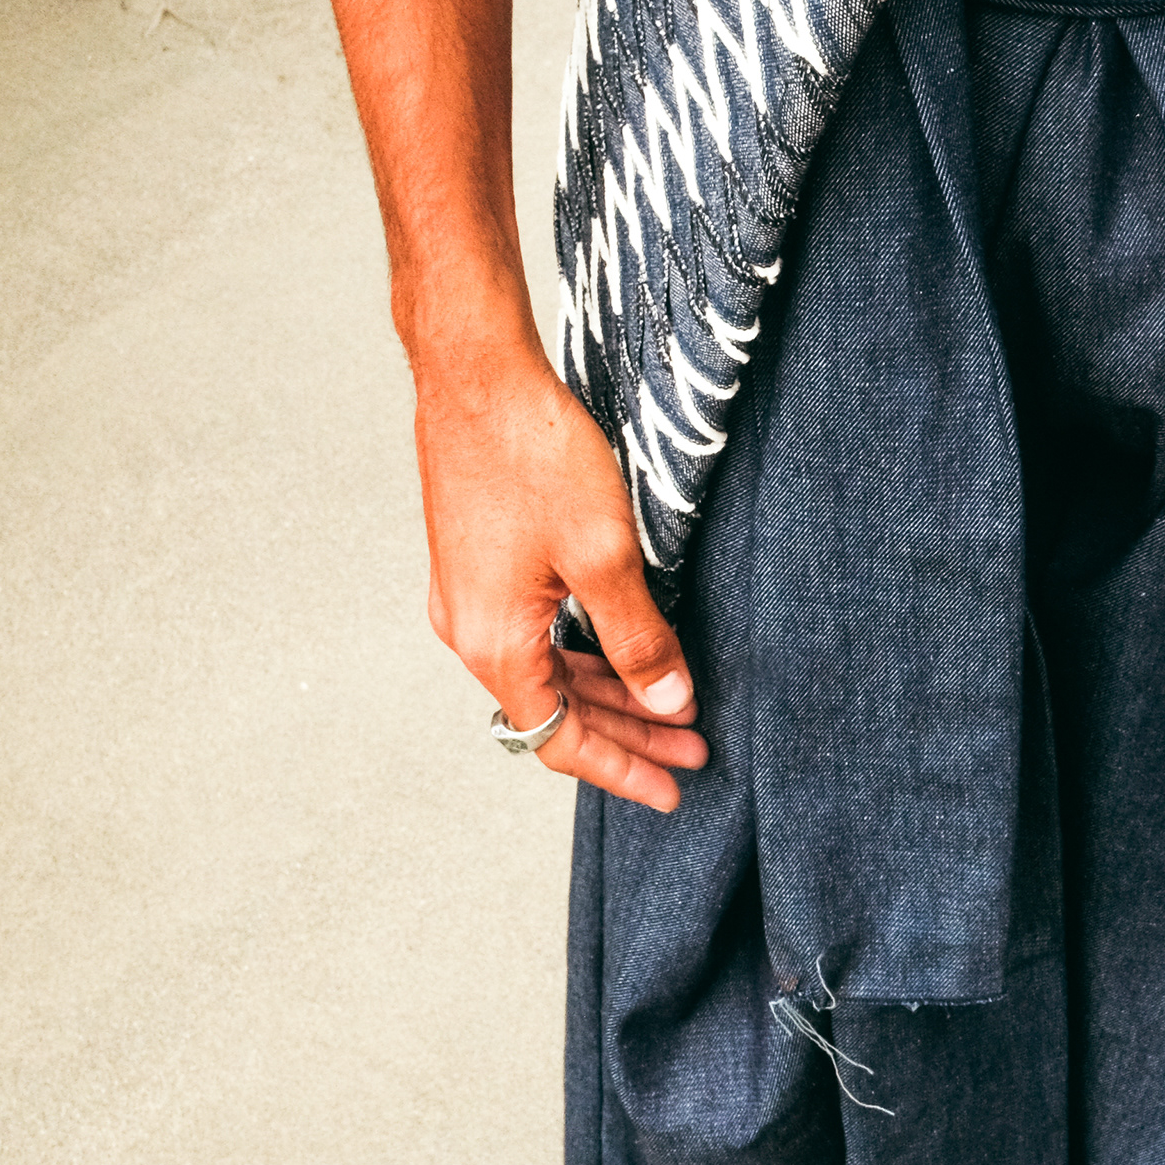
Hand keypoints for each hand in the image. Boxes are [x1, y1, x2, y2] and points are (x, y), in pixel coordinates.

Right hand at [415, 355, 705, 807]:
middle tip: (694, 750)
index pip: (561, 739)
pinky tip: (626, 653)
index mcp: (494, 643)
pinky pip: (534, 635)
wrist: (475, 374)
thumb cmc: (533, 456)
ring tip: (675, 708)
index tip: (673, 790)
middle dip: (629, 734)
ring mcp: (470, 597)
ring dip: (610, 692)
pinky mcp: (478, 564)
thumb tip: (670, 702)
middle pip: (556, 710)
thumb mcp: (604, 556)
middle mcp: (470, 631)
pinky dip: (584, 654)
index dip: (621, 768)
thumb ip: (638, 638)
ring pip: (547, 671)